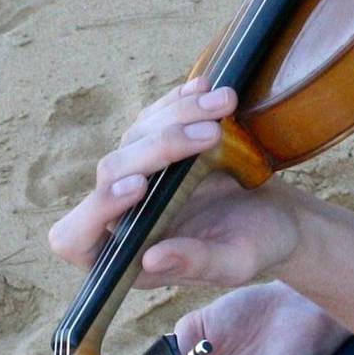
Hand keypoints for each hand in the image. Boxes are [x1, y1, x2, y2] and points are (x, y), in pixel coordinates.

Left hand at [48, 76, 320, 290]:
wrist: (278, 214)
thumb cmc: (257, 247)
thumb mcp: (237, 263)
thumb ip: (196, 264)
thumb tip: (151, 258)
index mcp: (128, 255)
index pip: (74, 238)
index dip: (96, 210)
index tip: (140, 186)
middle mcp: (124, 213)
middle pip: (111, 171)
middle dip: (160, 147)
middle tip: (212, 134)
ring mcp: (139, 174)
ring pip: (135, 135)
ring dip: (178, 116)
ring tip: (225, 104)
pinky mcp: (158, 146)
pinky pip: (154, 116)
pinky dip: (178, 101)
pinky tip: (206, 90)